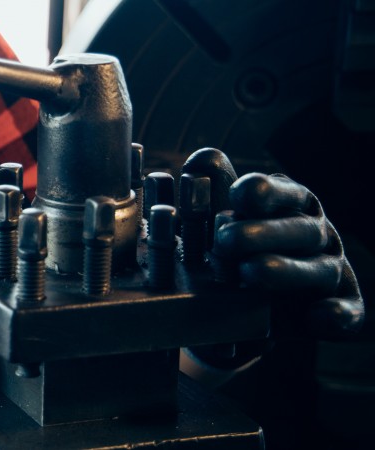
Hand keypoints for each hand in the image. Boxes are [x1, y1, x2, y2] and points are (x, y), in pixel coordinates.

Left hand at [182, 149, 364, 340]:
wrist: (238, 308)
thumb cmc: (233, 250)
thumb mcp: (219, 222)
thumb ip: (213, 190)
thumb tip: (201, 158)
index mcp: (290, 206)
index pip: (285, 193)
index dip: (265, 193)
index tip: (237, 195)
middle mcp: (315, 234)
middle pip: (300, 230)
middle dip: (264, 233)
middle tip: (225, 240)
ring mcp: (329, 270)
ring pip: (319, 269)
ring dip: (289, 270)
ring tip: (252, 272)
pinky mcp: (340, 306)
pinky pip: (347, 311)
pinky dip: (337, 314)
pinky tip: (318, 316)